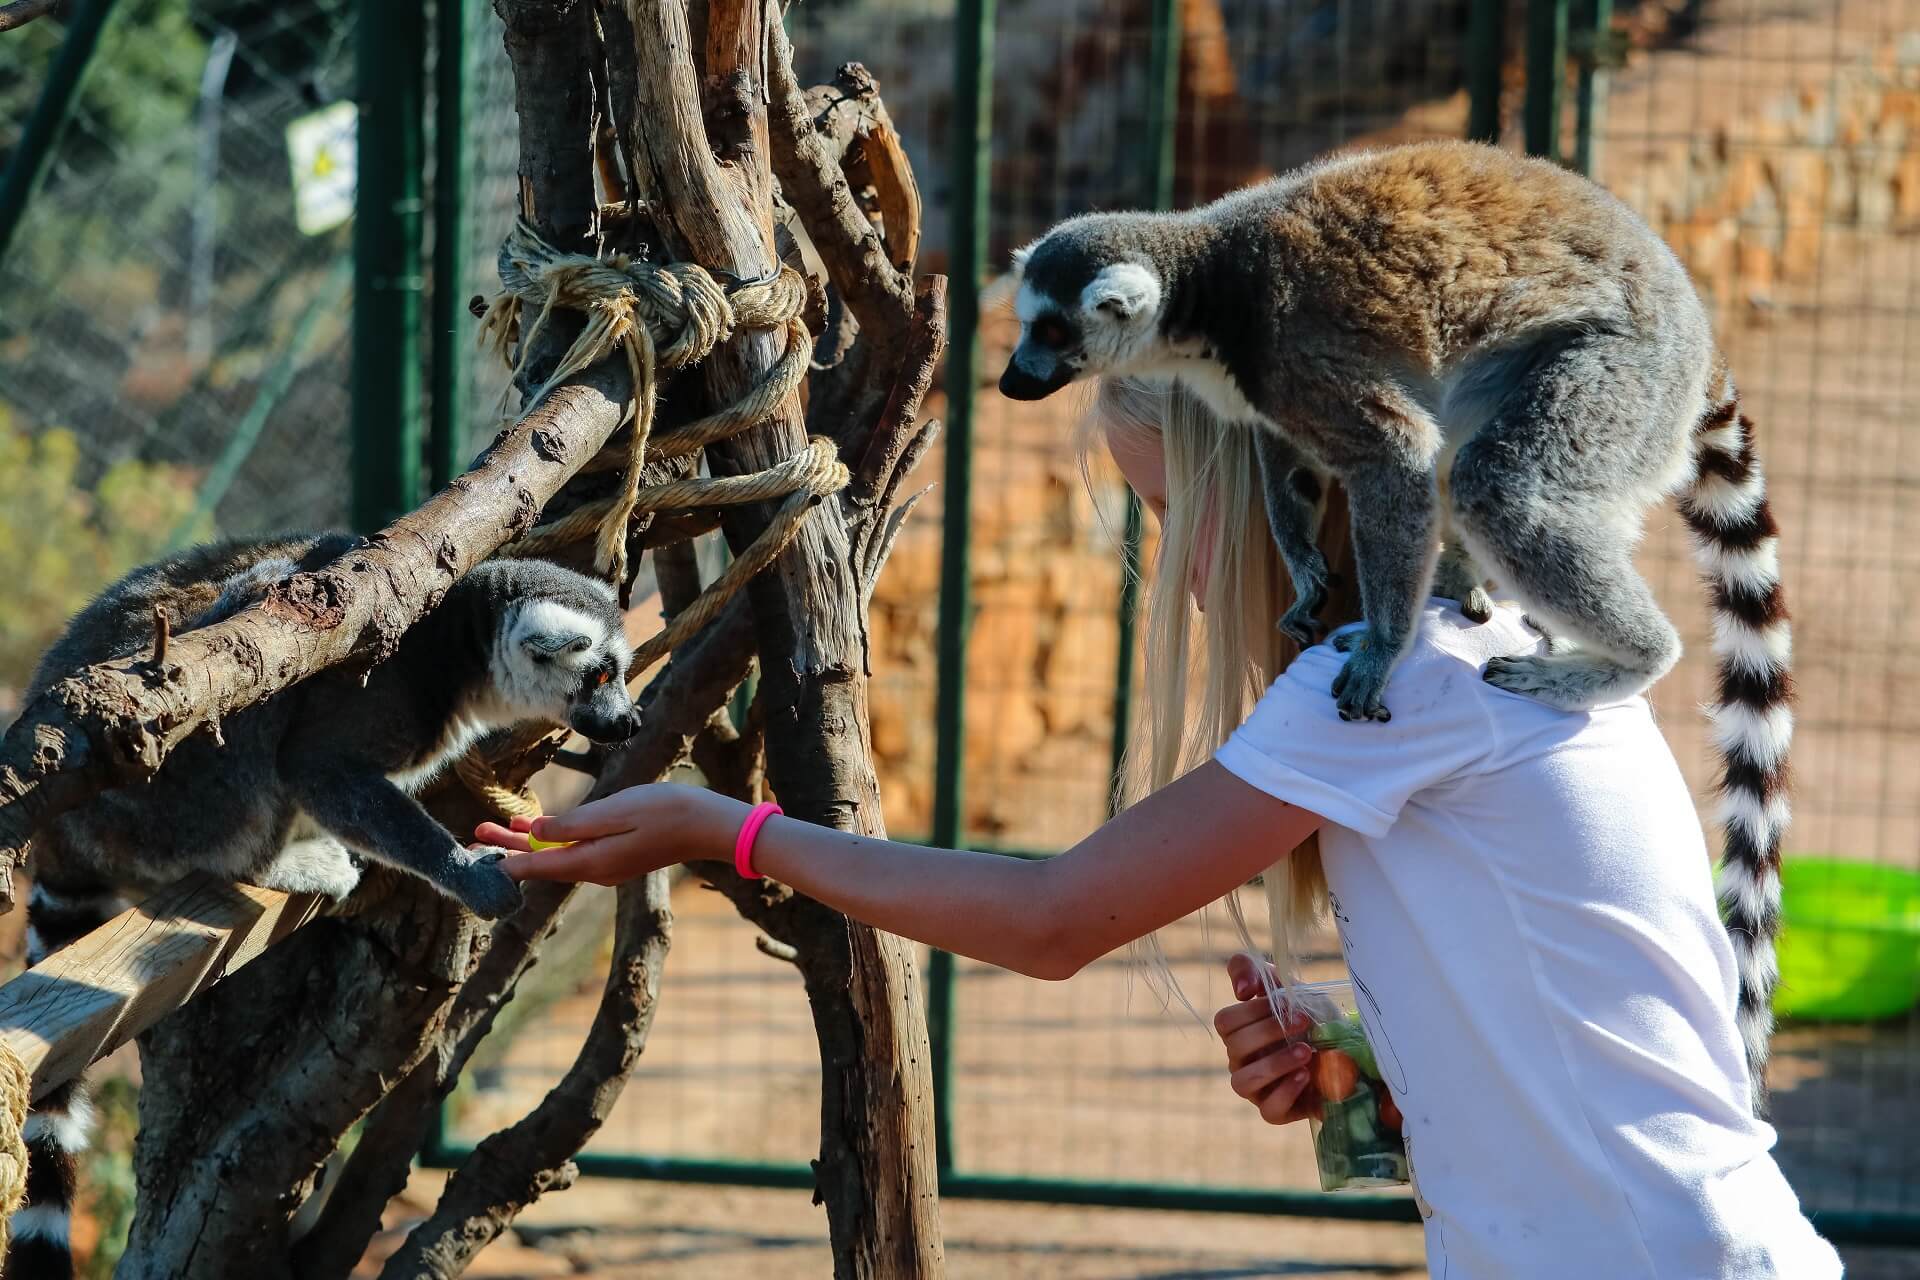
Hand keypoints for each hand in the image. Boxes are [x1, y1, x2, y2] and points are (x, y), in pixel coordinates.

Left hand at [471, 781, 751, 885]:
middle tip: (476, 835)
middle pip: (542, 862)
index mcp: (591, 862)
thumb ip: (573, 826)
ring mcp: (608, 864)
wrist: (708, 824)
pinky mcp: (619, 855)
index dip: (503, 860)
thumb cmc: (665, 811)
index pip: (536, 867)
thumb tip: (536, 836)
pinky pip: (577, 850)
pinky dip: (555, 840)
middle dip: (508, 848)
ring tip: (499, 828)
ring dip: (528, 842)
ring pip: (557, 856)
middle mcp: (595, 870)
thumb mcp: (614, 812)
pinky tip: (542, 829)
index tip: (474, 856)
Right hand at [1214, 953, 1320, 1125]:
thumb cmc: (1311, 1019)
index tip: (1286, 1002)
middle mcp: (1241, 1061)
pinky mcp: (1275, 1112)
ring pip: (1242, 1082)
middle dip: (1270, 1031)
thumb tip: (1242, 990)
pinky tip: (1307, 1075)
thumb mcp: (1288, 988)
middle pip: (1234, 1047)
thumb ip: (1257, 973)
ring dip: (1275, 1064)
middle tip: (1304, 1022)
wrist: (1345, 1055)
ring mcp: (1255, 1089)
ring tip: (1306, 1051)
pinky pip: (1269, 1109)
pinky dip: (1287, 1091)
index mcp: (1239, 1032)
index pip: (1225, 1021)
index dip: (1252, 1011)